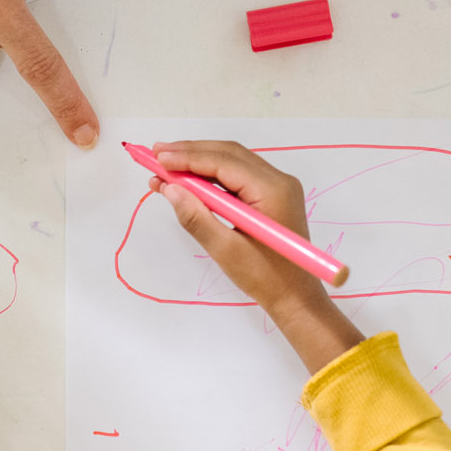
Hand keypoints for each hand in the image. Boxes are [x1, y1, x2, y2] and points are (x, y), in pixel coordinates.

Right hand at [150, 141, 364, 372]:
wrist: (295, 297)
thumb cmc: (265, 278)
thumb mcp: (225, 251)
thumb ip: (196, 218)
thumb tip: (170, 189)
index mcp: (272, 190)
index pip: (224, 162)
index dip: (188, 157)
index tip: (156, 157)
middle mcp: (278, 180)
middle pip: (228, 154)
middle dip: (190, 153)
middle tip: (154, 154)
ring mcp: (277, 186)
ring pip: (232, 162)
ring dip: (198, 161)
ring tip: (164, 165)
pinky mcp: (271, 195)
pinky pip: (237, 176)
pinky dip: (210, 177)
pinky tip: (187, 181)